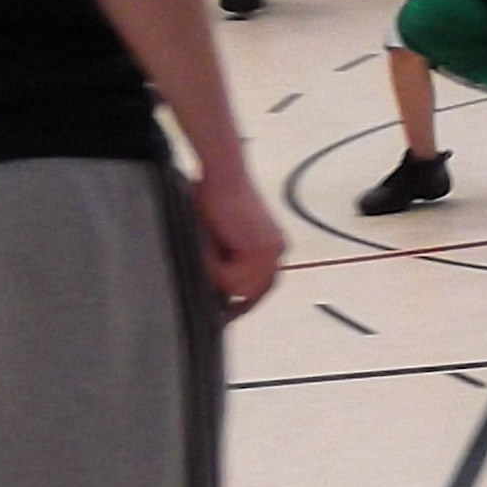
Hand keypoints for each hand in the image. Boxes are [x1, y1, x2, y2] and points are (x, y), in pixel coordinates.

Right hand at [190, 155, 284, 316]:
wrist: (222, 172)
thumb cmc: (212, 198)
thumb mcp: (219, 240)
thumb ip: (225, 264)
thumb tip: (216, 295)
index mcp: (272, 249)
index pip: (262, 287)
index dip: (243, 303)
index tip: (225, 315)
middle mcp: (277, 251)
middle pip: (254, 292)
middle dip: (230, 294)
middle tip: (213, 292)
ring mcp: (272, 250)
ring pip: (239, 287)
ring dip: (216, 273)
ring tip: (208, 246)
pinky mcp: (260, 246)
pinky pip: (231, 276)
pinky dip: (214, 266)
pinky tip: (212, 242)